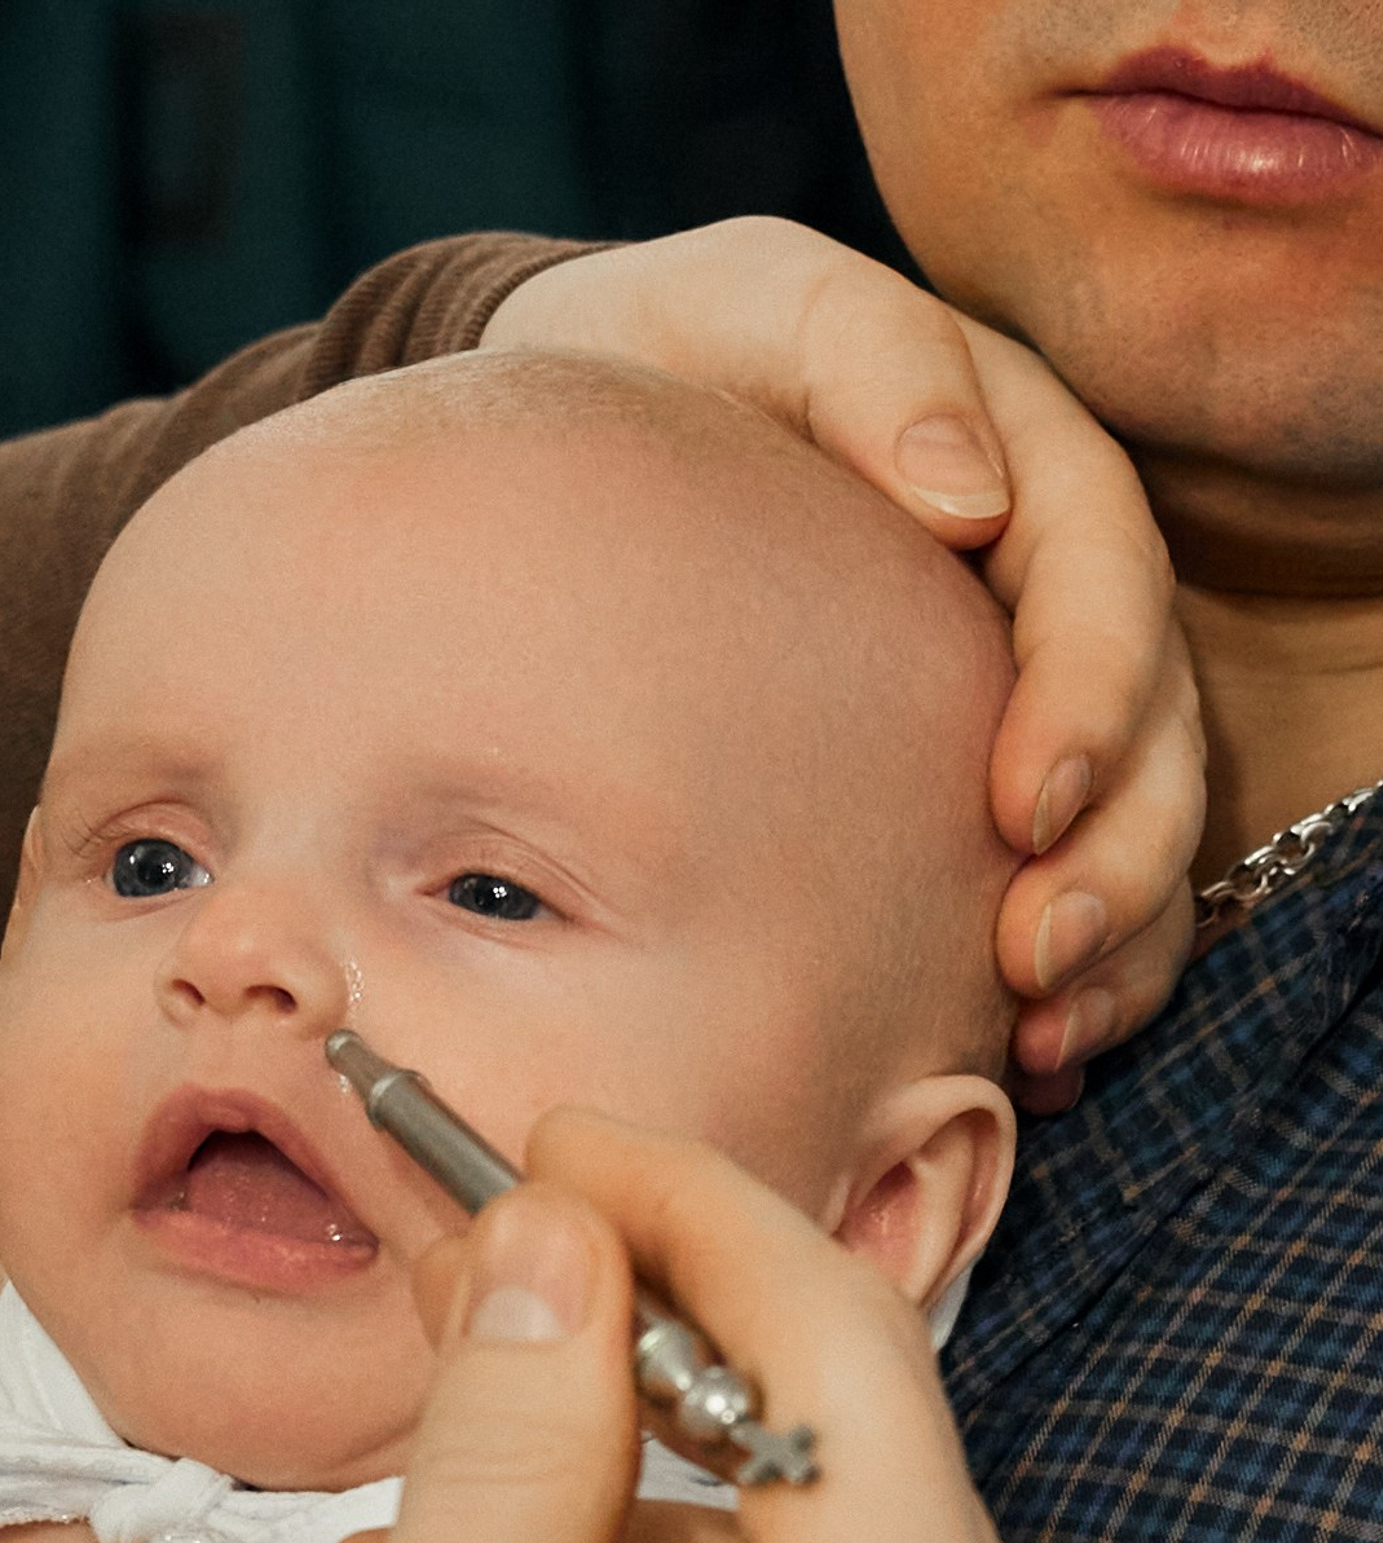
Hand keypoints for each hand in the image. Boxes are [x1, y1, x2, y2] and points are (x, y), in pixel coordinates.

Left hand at [484, 218, 1202, 1099]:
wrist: (580, 429)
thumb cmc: (664, 361)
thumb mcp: (745, 303)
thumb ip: (861, 362)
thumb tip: (962, 496)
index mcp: (1020, 463)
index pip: (1101, 579)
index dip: (1087, 694)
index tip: (1022, 800)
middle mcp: (1037, 588)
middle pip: (1143, 724)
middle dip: (1110, 848)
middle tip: (1031, 950)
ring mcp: (1005, 691)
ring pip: (1122, 819)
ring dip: (1107, 937)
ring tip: (1041, 1036)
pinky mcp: (951, 781)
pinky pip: (1051, 879)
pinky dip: (1067, 976)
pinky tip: (1022, 1057)